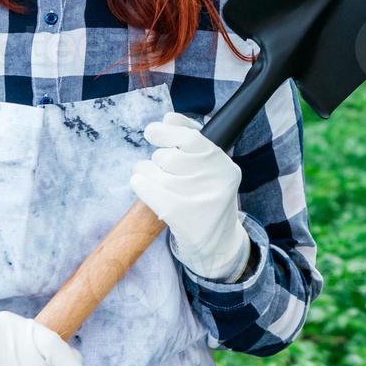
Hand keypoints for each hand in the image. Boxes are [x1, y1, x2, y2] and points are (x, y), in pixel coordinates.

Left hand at [129, 111, 252, 282]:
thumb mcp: (211, 170)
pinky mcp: (178, 214)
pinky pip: (145, 186)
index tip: (153, 132)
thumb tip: (169, 118)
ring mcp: (197, 199)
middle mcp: (216, 181)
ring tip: (156, 181)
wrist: (217, 246)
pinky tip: (144, 187)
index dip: (167, 131)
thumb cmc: (208, 200)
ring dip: (146, 171)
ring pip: (153, 169)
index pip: (191, 139)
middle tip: (162, 169)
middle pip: (168, 156)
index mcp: (225, 166)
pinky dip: (139, 182)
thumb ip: (193, 141)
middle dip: (158, 159)